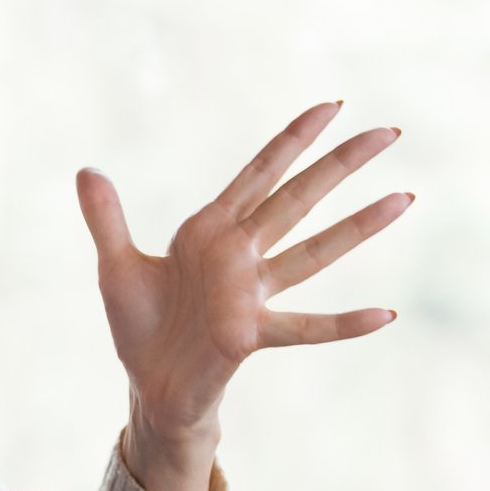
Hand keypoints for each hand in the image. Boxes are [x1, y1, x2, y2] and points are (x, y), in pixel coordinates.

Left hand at [76, 101, 409, 490]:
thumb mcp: (114, 267)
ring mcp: (250, 294)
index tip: (332, 105)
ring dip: (358, 226)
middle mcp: (240, 255)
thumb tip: (86, 170)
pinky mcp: (249, 334)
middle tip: (390, 131)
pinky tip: (386, 315)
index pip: (260, 174)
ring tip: (403, 197)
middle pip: (299, 198)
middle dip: (341, 163)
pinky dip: (344, 323)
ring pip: (314, 251)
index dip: (293, 140)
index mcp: (210, 231)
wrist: (148, 385)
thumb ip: (106, 218)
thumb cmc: (140, 326)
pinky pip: (306, 328)